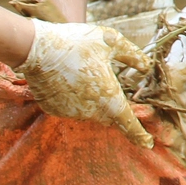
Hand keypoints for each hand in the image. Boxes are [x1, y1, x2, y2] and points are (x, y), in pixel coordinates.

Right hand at [15, 21, 154, 148]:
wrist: (37, 48)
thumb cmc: (77, 43)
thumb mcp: (111, 41)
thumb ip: (132, 55)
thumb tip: (146, 66)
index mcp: (109, 98)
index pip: (128, 124)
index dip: (139, 135)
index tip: (148, 143)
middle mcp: (91, 111)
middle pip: (109, 115)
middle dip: (113, 105)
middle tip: (105, 80)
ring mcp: (71, 113)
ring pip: (89, 111)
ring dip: (92, 99)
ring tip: (82, 71)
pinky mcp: (54, 110)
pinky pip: (70, 107)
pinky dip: (73, 97)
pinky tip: (66, 77)